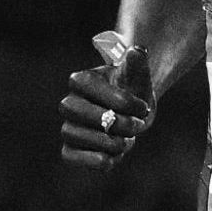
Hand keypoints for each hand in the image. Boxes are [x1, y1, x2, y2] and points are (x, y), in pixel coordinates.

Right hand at [60, 46, 155, 170]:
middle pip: (81, 114)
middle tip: (138, 125)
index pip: (91, 88)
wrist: (135, 111)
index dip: (121, 101)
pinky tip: (116, 155)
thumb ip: (138, 62)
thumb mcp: (139, 74)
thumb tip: (136, 50)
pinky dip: (97, 160)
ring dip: (110, 142)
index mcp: (81, 80)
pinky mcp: (69, 150)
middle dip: (116, 123)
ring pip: (78, 137)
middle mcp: (69, 103)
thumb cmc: (134, 88)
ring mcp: (68, 127)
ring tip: (129, 139)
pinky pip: (72, 157)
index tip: (143, 107)